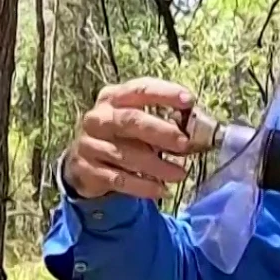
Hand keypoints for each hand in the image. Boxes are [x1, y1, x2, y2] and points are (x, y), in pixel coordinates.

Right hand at [64, 77, 195, 200]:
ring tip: (180, 173)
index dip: (164, 93)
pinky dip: (143, 186)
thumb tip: (196, 131)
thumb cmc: (119, 137)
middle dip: (160, 131)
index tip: (189, 100)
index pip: (139, 89)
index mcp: (112, 98)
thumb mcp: (134, 121)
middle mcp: (98, 118)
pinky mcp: (88, 170)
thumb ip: (159, 120)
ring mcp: (90, 144)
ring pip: (126, 154)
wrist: (82, 163)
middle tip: (184, 143)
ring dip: (157, 165)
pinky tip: (161, 190)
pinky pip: (119, 180)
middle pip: (130, 120)